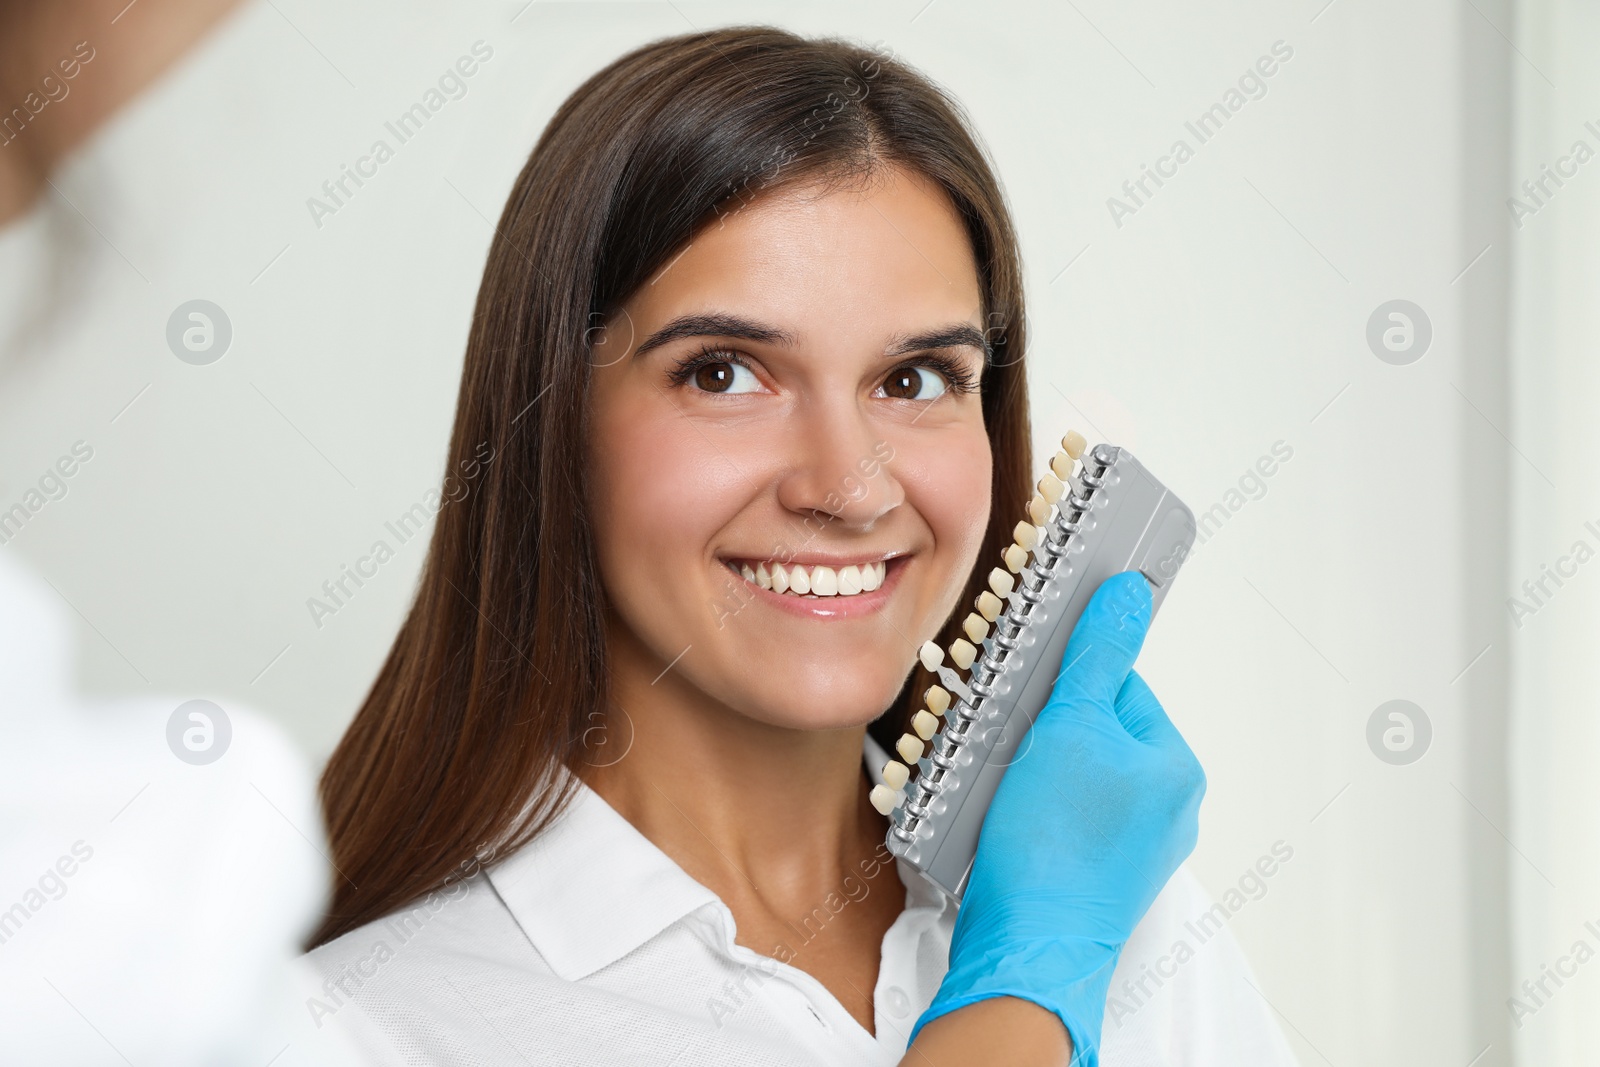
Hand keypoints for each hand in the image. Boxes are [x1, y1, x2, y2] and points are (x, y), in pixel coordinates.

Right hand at [909, 571, 1205, 1064]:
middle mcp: (1164, 809)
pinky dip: (1028, 806)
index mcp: (1173, 767)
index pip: (1121, 685)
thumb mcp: (1073, 726)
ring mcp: (1129, 847)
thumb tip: (1128, 594)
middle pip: (1093, 728)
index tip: (1030, 681)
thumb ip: (1099, 656)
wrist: (1025, 947)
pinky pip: (1060, 815)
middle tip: (1009, 735)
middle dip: (1043, 725)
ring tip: (1002, 781)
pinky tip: (1002, 814)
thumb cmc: (1054, 848)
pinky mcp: (1091, 874)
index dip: (1068, 678)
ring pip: (1071, 773)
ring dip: (1029, 766)